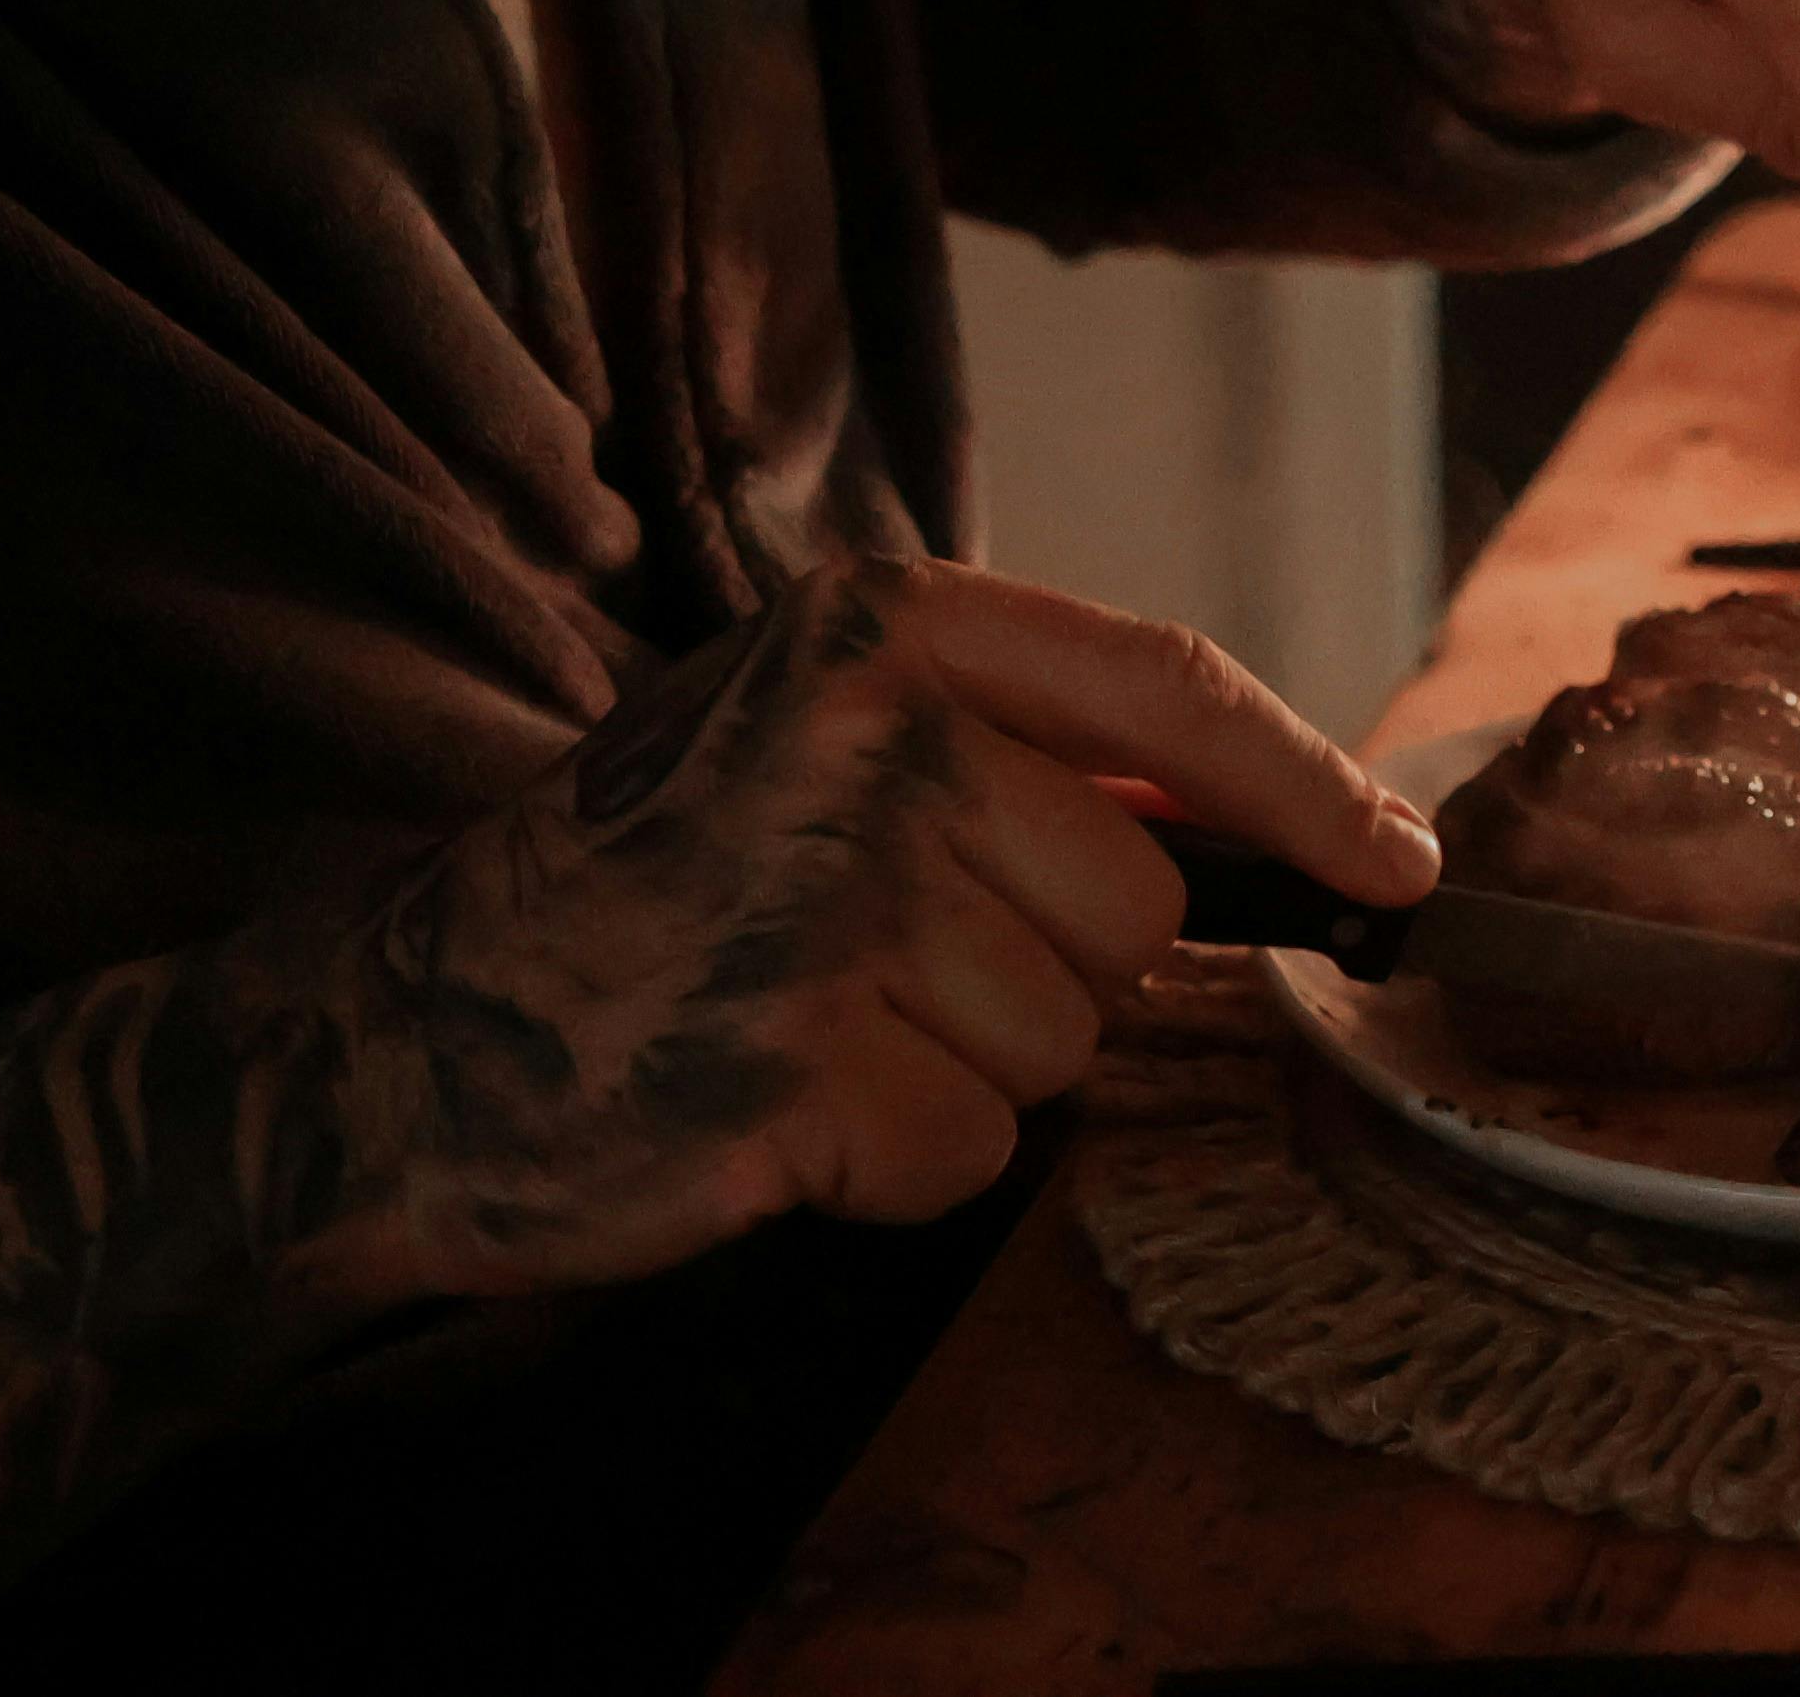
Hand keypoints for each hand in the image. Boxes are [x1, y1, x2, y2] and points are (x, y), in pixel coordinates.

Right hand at [0, 559, 1429, 1610]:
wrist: (395, 1035)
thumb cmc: (641, 883)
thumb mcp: (813, 739)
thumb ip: (1016, 753)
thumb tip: (1258, 835)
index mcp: (883, 632)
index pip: (1170, 692)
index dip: (1312, 787)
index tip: (1404, 868)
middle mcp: (869, 744)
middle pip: (1132, 914)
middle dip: (1038, 973)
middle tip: (866, 966)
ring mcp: (827, 907)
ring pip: (1058, 1046)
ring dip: (955, 1073)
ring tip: (799, 1026)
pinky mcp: (789, 1071)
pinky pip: (964, 1156)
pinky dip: (887, 1167)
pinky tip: (767, 1110)